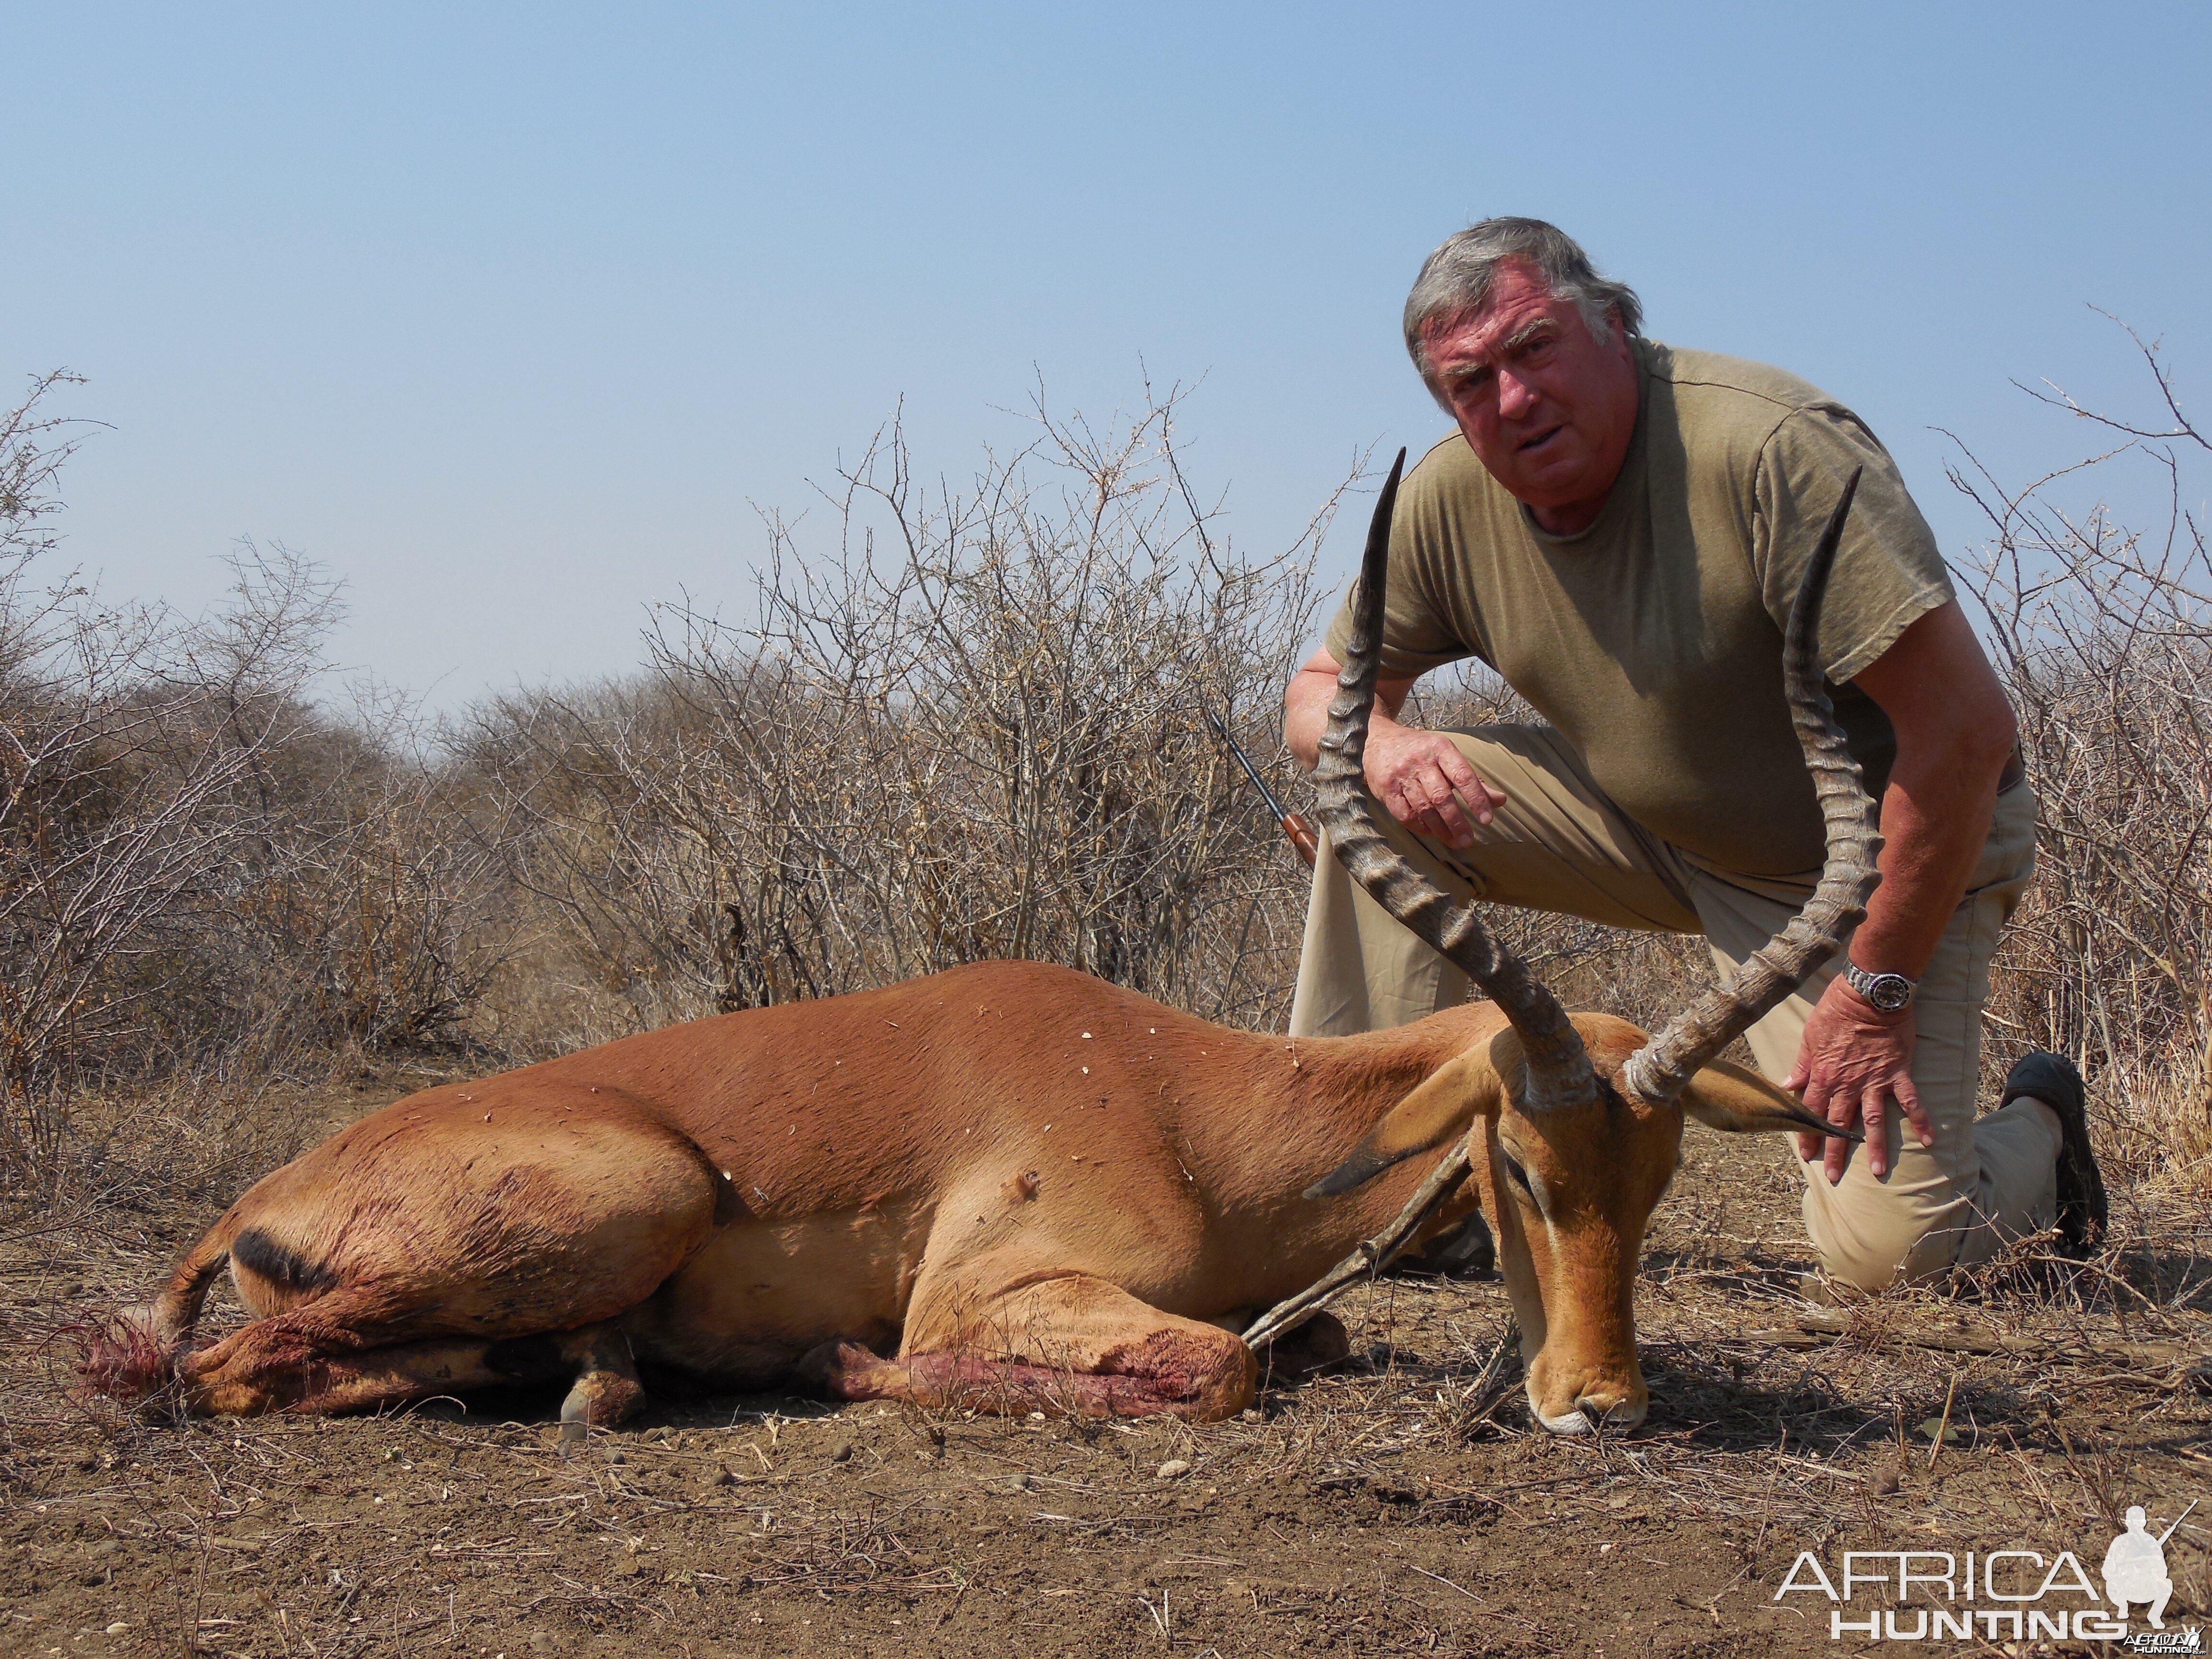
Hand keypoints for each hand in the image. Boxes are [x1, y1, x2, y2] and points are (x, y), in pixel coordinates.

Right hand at [1362, 724, 1506, 846]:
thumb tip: (1500, 801)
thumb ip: (1473, 779)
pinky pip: (1405, 815)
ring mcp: (1401, 776)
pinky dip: (1420, 827)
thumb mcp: (1447, 755)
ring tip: (1455, 842)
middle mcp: (1420, 761)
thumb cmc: (1420, 751)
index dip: (1476, 799)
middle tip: (1469, 840)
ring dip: (1441, 830)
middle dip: (1457, 822)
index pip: (1463, 776)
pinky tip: (1431, 832)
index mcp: (1440, 748)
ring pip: (1424, 809)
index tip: (1487, 820)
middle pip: (1442, 797)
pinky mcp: (1386, 790)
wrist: (1377, 740)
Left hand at [1786, 977, 1928, 1181]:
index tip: (1806, 1154)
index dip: (1808, 1133)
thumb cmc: (1836, 1010)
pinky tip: (1929, 1141)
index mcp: (1824, 1075)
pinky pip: (1912, 1101)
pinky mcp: (1899, 1073)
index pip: (1811, 1111)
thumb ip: (1802, 1064)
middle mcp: (1848, 1084)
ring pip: (1873, 1121)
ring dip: (1877, 1147)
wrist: (1869, 994)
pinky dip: (1921, 1121)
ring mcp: (1875, 1081)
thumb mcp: (1810, 1036)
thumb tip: (1787, 1083)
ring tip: (1880, 1173)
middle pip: (1839, 1123)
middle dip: (1835, 1152)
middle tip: (1834, 1177)